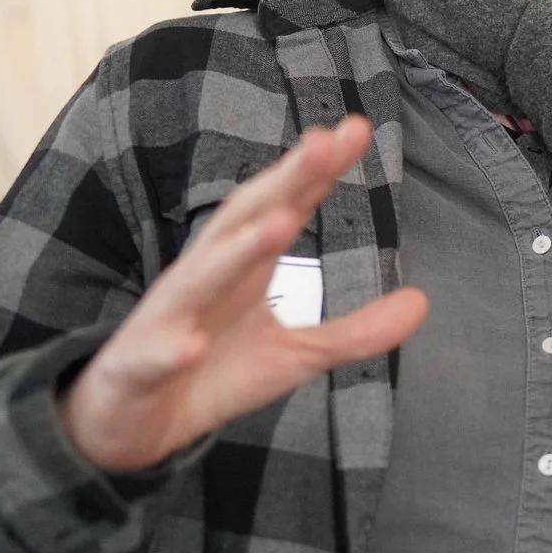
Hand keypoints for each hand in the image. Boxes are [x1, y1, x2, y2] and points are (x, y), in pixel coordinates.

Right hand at [59, 118, 429, 473]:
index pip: (284, 206)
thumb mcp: (295, 356)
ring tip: (281, 224)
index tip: (357, 128)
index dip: (317, 170)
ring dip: (238, 251)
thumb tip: (423, 301)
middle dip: (283, 181)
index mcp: (241, 267)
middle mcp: (204, 279)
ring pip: (200, 278)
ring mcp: (167, 319)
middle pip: (244, 220)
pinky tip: (191, 343)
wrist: (128, 424)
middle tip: (325, 142)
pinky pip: (155, 355)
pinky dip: (171, 348)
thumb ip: (355, 331)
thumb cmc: (211, 372)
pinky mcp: (138, 367)